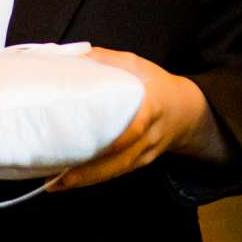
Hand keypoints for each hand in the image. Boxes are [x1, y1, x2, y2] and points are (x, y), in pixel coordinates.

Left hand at [45, 49, 217, 192]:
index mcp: (151, 107)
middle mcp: (149, 136)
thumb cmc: (157, 85)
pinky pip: (115, 173)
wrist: (186, 112)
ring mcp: (145, 154)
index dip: (111, 140)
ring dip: (84, 180)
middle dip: (88, 172)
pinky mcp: (139, 163)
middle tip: (56, 179)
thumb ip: (106, 60)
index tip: (83, 144)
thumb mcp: (136, 65)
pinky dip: (91, 179)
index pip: (134, 127)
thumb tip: (70, 56)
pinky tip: (67, 182)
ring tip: (55, 184)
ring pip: (115, 171)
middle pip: (119, 160)